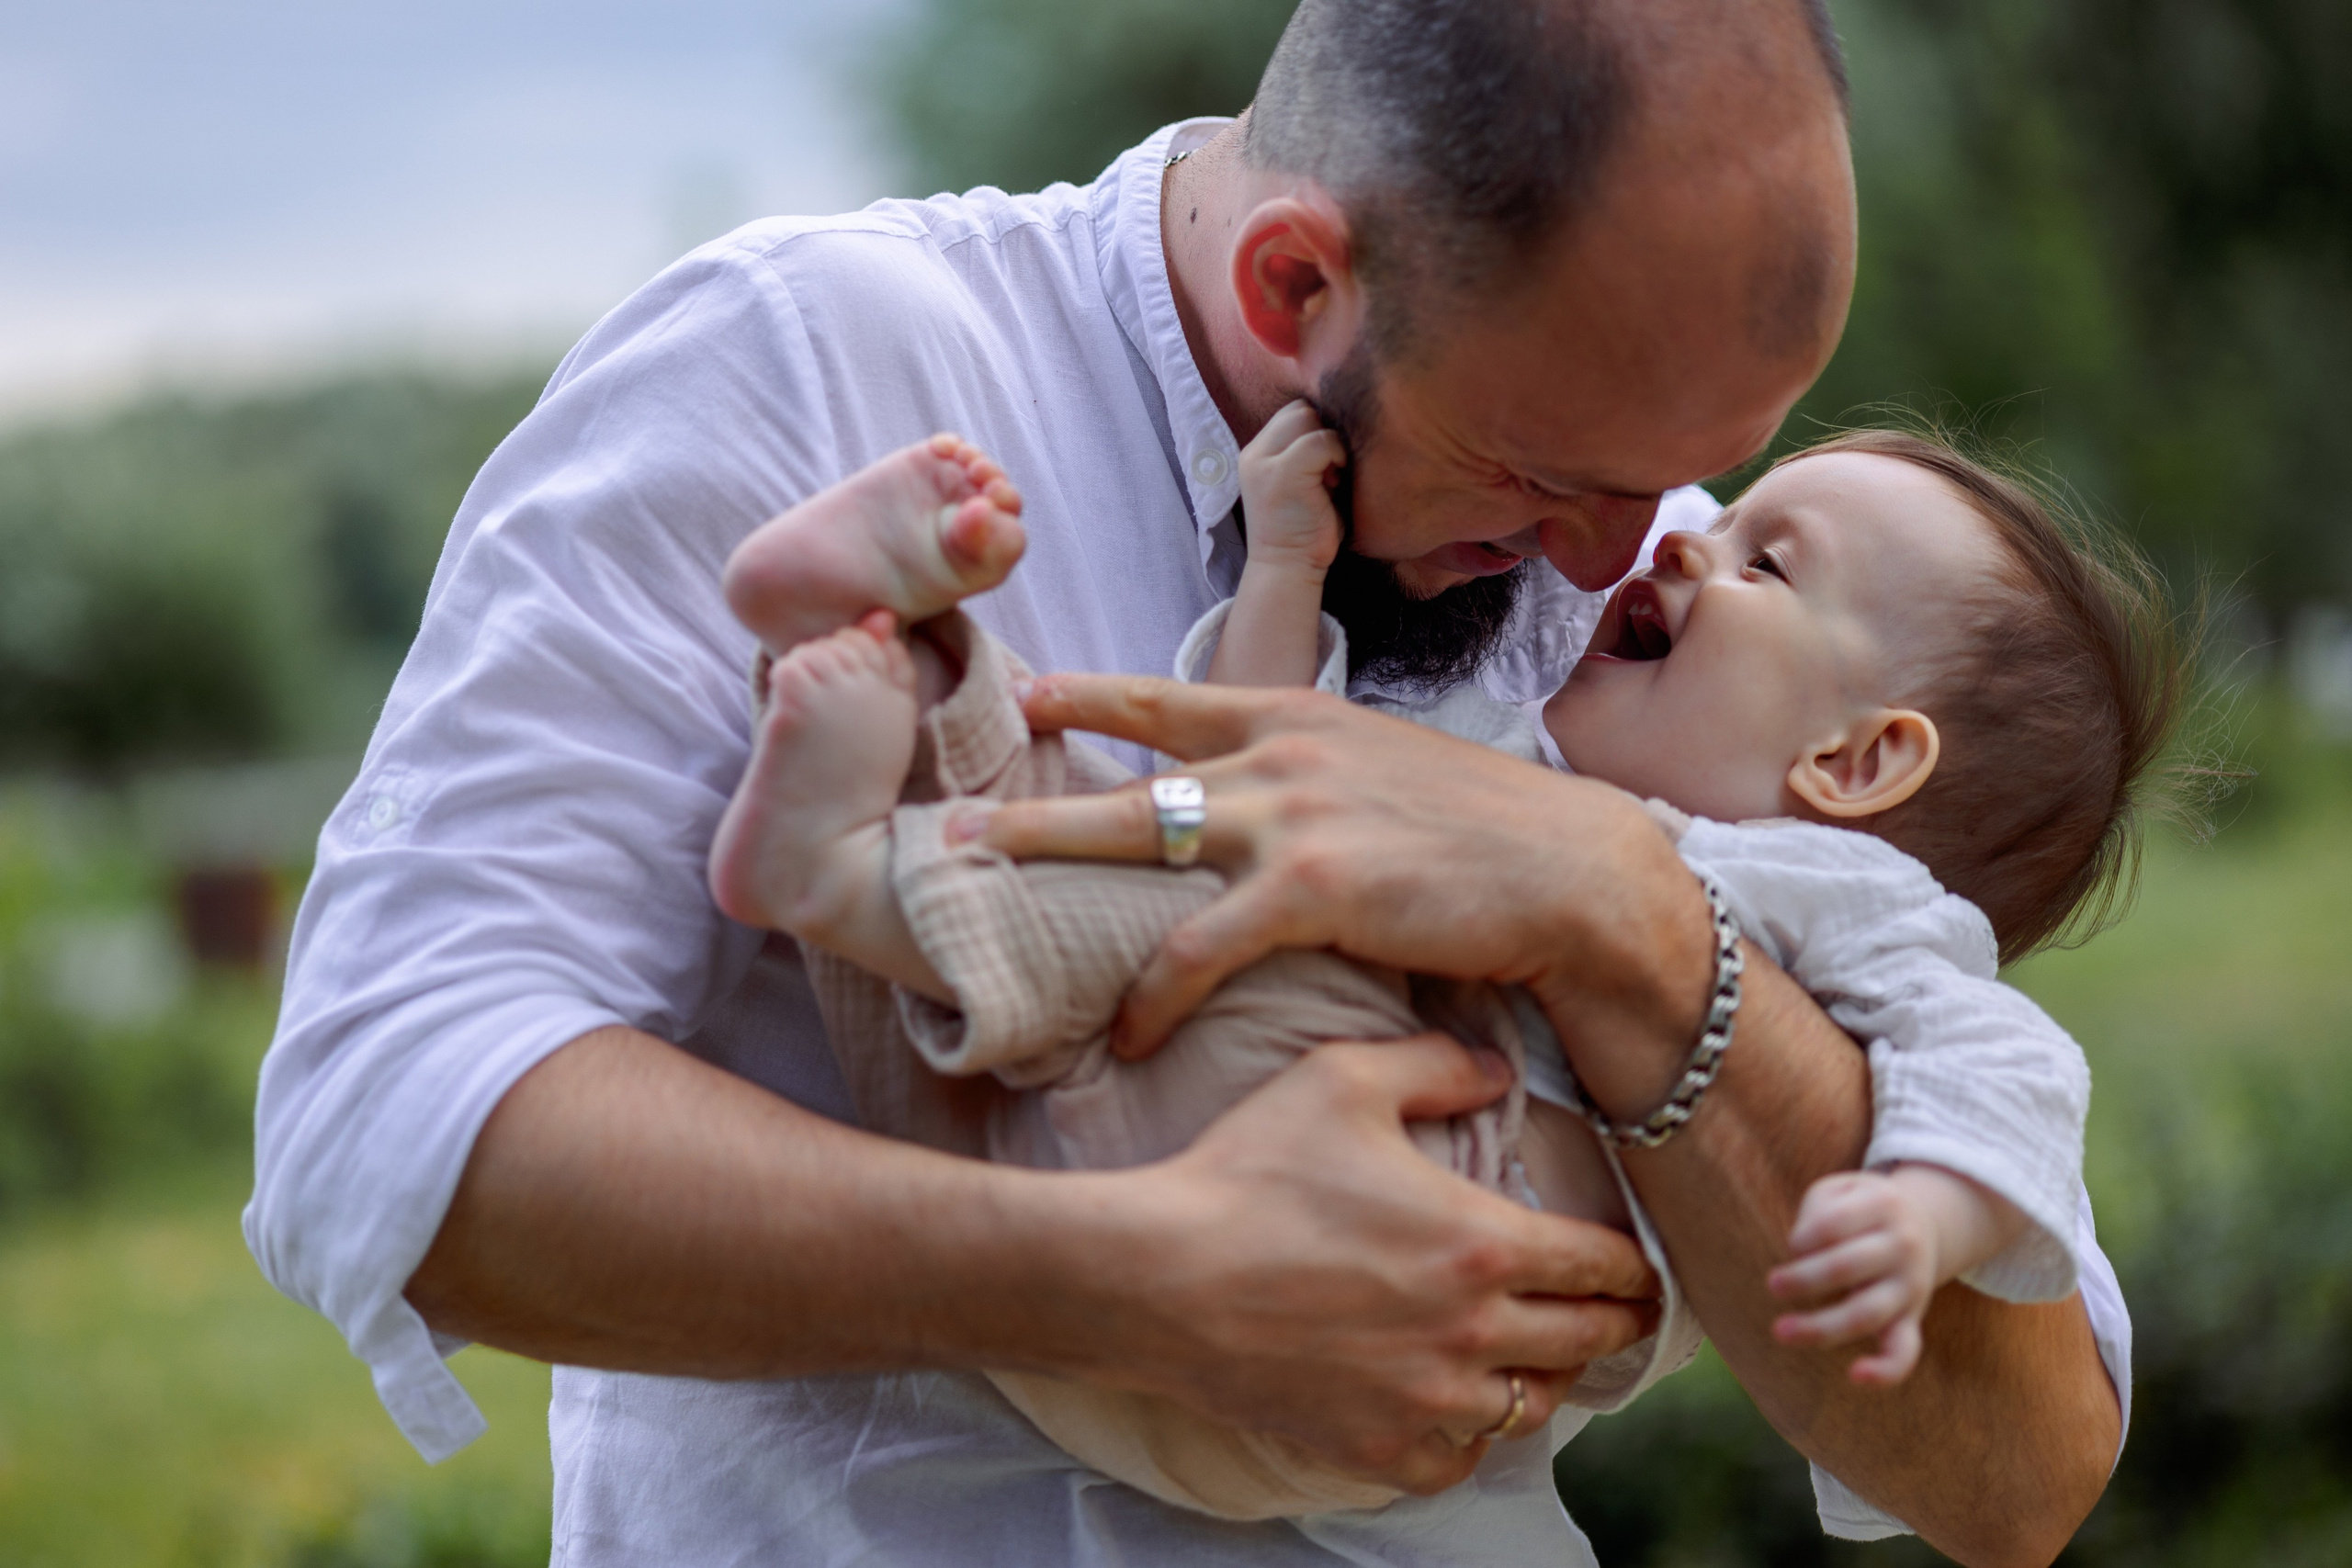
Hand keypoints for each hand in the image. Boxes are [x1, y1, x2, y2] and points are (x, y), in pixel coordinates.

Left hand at [972, 674, 1712, 1070]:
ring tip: (977, 891)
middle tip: (948, 817)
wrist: (1577, 876)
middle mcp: (1283, 753)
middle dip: (1033, 794)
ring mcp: (1294, 814)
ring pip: (1136, 838)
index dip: (1098, 695)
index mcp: (1302, 719)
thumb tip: (1273, 802)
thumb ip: (1321, 776)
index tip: (1033, 693)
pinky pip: (1199, 946)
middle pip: (1128, 768)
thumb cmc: (1490, 838)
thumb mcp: (1392, 773)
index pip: (1176, 700)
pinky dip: (1154, 991)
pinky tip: (1125, 1031)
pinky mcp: (1312, 889)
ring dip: (1048, 864)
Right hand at [1095, 1033, 1660, 1489]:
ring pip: (1530, 1405)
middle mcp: (1472, 1333)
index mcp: (1482, 1243)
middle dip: (1612, 1321)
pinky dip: (1471, 1439)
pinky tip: (1461, 1411)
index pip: (1605, 1264)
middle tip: (1618, 1311)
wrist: (1157, 1275)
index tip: (1637, 1261)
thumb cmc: (1249, 1169)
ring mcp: (1424, 1398)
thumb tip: (1498, 1065)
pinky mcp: (1373, 1443)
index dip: (1631, 1261)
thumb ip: (1436, 1063)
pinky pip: (1457, 1461)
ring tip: (1539, 1356)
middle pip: (1586, 1339)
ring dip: (1544, 1376)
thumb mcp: (1342, 1077)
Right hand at [1236, 398, 1344, 572]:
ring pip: (1308, 418)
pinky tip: (1336, 483)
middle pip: (1300, 410)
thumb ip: (1307, 452)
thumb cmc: (1304, 530)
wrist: (1287, 568)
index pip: (1291, 413)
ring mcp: (1264, 462)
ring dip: (1329, 443)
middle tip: (1332, 471)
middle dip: (1323, 432)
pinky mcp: (1282, 474)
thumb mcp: (1301, 483)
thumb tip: (1341, 423)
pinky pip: (1320, 441)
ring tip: (1331, 478)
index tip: (1326, 465)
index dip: (1316, 430)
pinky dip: (1336, 455)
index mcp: (1257, 453)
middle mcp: (1254, 453)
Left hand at [1766, 1165, 2018, 1385]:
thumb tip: (1803, 1252)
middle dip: (1804, 1279)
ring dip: (1821, 1326)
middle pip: (1847, 1267)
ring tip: (1781, 1330)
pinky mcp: (1911, 1319)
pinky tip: (1855, 1375)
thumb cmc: (1861, 1209)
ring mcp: (1910, 1287)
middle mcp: (1903, 1247)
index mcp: (1883, 1206)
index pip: (1834, 1225)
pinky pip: (1905, 1352)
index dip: (1804, 1238)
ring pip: (1866, 1313)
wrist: (1925, 1225)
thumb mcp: (1841, 1190)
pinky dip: (1885, 1370)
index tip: (1793, 1245)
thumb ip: (1818, 1210)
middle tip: (1773, 1285)